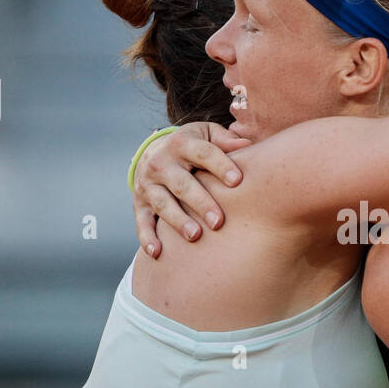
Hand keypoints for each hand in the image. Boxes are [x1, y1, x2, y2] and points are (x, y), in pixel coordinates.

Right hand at [133, 122, 250, 257]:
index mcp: (181, 143)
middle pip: (182, 184)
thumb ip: (226, 140)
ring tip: (195, 236)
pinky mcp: (140, 204)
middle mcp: (161, 163)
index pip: (203, 153)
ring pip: (163, 204)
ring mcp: (148, 185)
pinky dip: (147, 238)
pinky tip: (158, 252)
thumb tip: (249, 144)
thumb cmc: (191, 146)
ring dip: (178, 221)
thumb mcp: (206, 135)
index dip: (220, 166)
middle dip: (200, 202)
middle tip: (218, 221)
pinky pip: (142, 222)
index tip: (238, 181)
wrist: (152, 152)